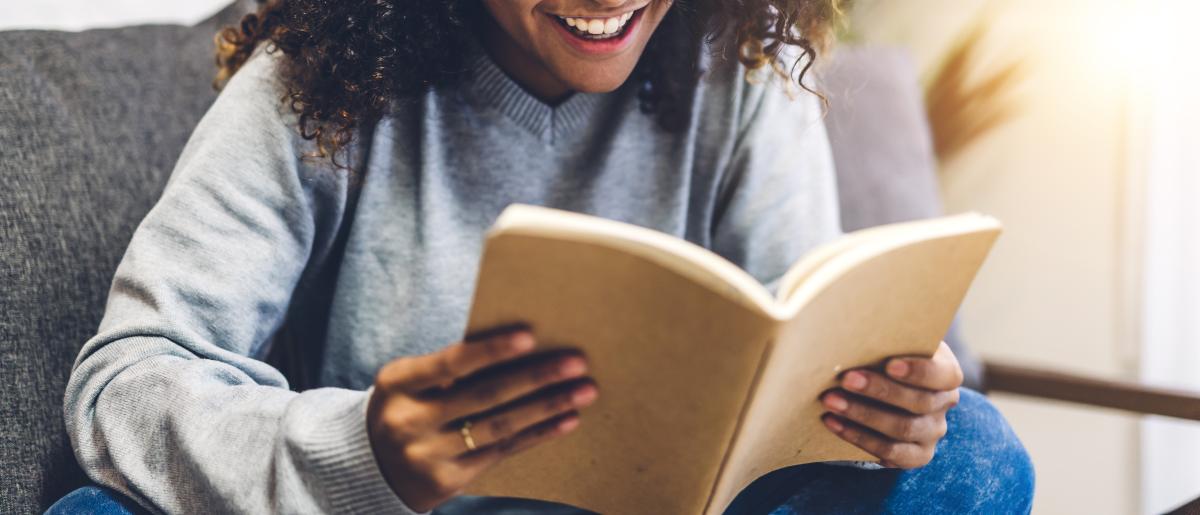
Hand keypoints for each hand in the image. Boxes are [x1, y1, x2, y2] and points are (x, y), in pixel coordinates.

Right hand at [366, 327, 597, 511]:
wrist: (370, 467)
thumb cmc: (405, 405)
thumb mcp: (408, 382)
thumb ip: (446, 366)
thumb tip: (518, 341)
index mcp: (398, 384)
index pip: (450, 362)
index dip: (491, 350)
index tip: (530, 335)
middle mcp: (410, 421)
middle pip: (484, 396)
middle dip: (535, 377)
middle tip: (576, 362)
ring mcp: (428, 455)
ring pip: (499, 427)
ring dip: (547, 407)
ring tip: (585, 391)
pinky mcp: (447, 481)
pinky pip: (502, 452)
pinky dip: (538, 434)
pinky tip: (567, 420)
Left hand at [819, 341, 961, 467]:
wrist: (885, 389)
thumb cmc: (887, 357)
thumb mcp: (894, 344)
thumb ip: (885, 340)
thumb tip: (852, 333)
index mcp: (947, 373)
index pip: (944, 374)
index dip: (919, 371)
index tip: (889, 364)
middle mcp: (944, 404)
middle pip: (919, 402)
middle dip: (879, 390)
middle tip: (845, 379)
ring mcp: (933, 432)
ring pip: (903, 429)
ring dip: (863, 415)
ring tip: (831, 401)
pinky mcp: (916, 455)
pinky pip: (891, 453)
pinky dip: (859, 438)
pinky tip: (834, 423)